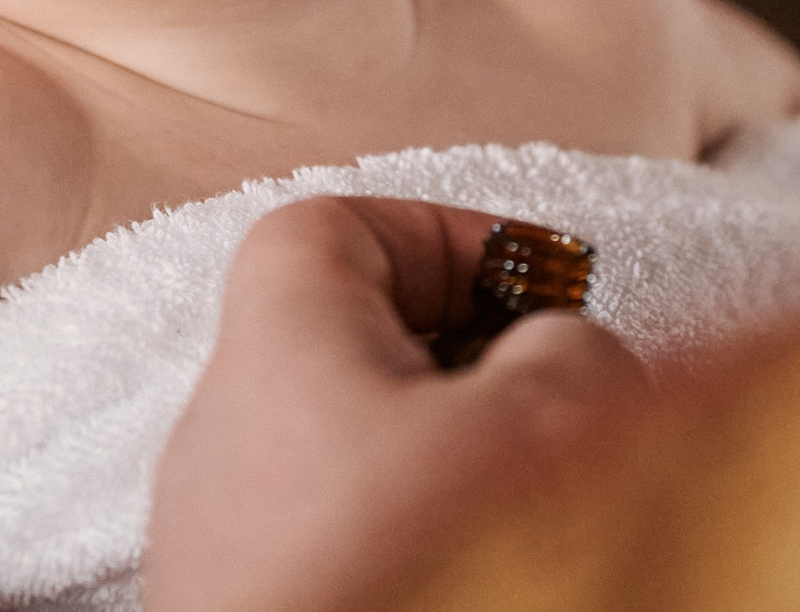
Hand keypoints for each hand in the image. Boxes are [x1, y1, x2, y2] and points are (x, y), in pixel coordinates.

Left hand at [143, 197, 650, 611]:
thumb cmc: (406, 575)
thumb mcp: (539, 424)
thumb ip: (569, 351)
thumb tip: (563, 354)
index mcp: (275, 342)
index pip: (337, 226)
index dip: (446, 234)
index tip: (542, 287)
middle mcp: (230, 430)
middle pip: (361, 345)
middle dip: (478, 368)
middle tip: (562, 412)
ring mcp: (230, 541)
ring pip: (366, 457)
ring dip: (463, 470)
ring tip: (545, 511)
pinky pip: (352, 542)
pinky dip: (425, 541)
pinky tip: (497, 570)